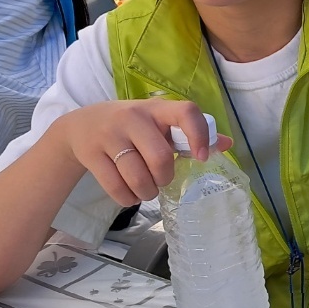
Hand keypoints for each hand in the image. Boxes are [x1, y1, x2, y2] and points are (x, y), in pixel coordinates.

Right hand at [51, 99, 233, 206]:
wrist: (80, 126)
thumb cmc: (132, 128)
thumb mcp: (159, 124)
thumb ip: (191, 133)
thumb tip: (228, 144)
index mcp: (157, 109)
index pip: (186, 112)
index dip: (199, 135)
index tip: (202, 157)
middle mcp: (133, 118)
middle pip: (160, 157)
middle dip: (165, 177)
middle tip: (161, 179)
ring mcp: (109, 135)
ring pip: (138, 177)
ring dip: (147, 192)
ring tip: (146, 189)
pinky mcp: (90, 154)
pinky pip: (116, 187)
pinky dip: (128, 199)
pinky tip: (129, 194)